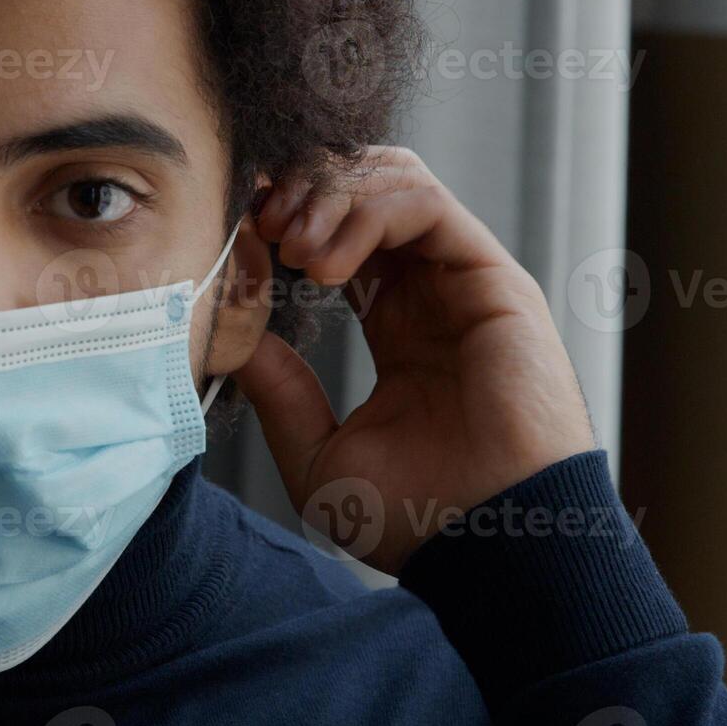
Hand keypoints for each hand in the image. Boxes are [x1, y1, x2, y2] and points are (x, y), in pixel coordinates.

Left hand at [237, 147, 595, 573]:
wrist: (489, 547)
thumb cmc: (418, 519)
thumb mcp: (320, 454)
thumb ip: (280, 392)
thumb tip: (233, 339)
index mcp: (397, 326)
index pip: (339, 234)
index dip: (286, 219)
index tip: (241, 237)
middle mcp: (432, 293)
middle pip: (364, 188)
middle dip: (301, 192)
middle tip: (260, 229)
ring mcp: (463, 281)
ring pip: (393, 178)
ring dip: (328, 195)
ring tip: (292, 249)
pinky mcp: (493, 278)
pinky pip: (424, 202)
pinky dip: (364, 211)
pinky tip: (324, 264)